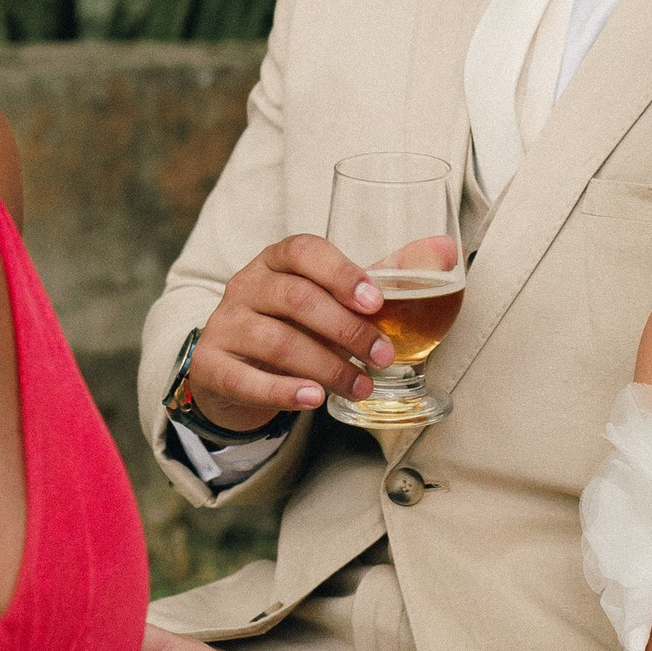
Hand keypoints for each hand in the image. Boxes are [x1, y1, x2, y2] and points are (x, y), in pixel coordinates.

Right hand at [186, 235, 394, 433]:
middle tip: (383, 357)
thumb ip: (380, 281)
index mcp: (276, 260)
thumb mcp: (332, 300)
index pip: (304, 251)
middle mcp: (246, 284)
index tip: (376, 303)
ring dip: (328, 367)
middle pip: (296, 299)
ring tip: (361, 387)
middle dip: (347, 329)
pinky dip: (281, 391)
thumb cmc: (294, 325)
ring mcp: (224, 323)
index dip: (341, 273)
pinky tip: (314, 399)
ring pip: (277, 342)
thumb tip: (442, 254)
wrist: (235, 368)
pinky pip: (244, 379)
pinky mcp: (209, 364)